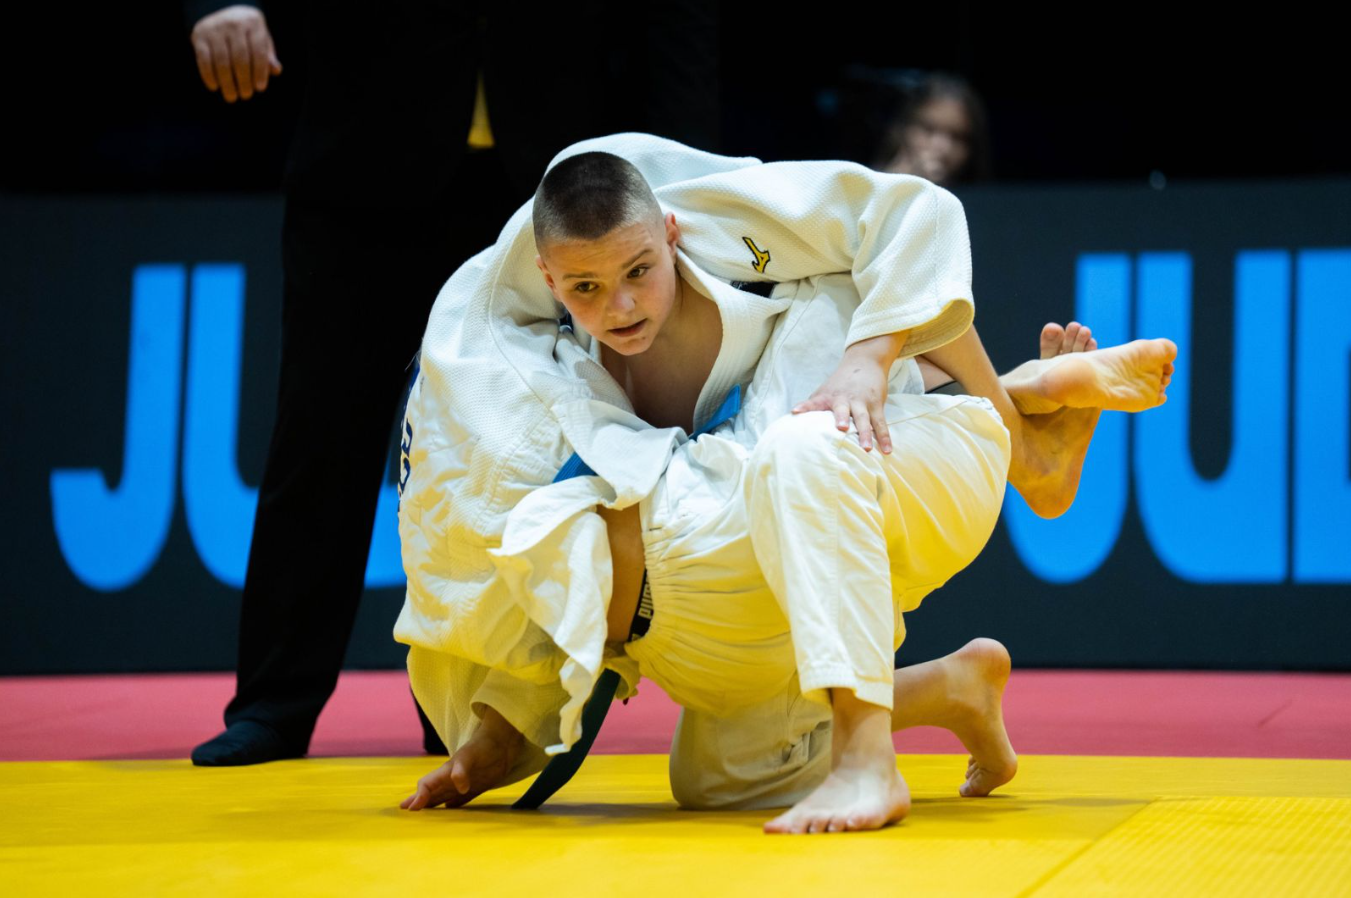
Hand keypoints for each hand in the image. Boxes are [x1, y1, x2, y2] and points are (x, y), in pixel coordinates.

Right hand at [190, 5, 281, 102]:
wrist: (222, 15)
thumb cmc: (248, 35)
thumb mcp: (261, 40)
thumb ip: (268, 56)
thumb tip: (276, 70)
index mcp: (252, 22)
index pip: (258, 51)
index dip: (260, 72)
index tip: (260, 88)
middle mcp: (233, 23)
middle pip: (239, 57)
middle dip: (243, 80)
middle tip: (246, 95)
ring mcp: (214, 28)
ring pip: (221, 60)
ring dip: (227, 82)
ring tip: (232, 96)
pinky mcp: (199, 36)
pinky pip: (204, 60)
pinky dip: (209, 75)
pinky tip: (214, 87)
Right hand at [400, 709, 523, 809]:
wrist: (503, 742)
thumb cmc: (483, 745)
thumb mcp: (470, 757)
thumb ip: (462, 771)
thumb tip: (461, 789)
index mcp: (446, 771)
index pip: (426, 785)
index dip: (418, 796)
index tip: (412, 809)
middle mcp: (452, 779)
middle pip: (431, 792)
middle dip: (417, 801)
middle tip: (403, 811)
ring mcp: (464, 783)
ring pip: (443, 796)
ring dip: (432, 805)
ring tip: (421, 814)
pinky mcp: (477, 787)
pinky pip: (460, 800)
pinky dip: (452, 806)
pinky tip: (448, 810)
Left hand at [791, 331, 908, 453]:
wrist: (865, 362)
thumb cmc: (840, 383)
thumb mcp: (824, 391)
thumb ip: (813, 407)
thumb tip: (794, 425)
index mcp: (828, 396)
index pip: (814, 402)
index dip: (805, 407)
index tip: (796, 412)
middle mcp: (844, 399)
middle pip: (843, 409)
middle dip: (842, 418)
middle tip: (841, 428)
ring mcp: (862, 402)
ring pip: (864, 418)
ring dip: (865, 433)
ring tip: (866, 449)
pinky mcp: (876, 405)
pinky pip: (881, 423)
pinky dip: (885, 437)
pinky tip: (887, 450)